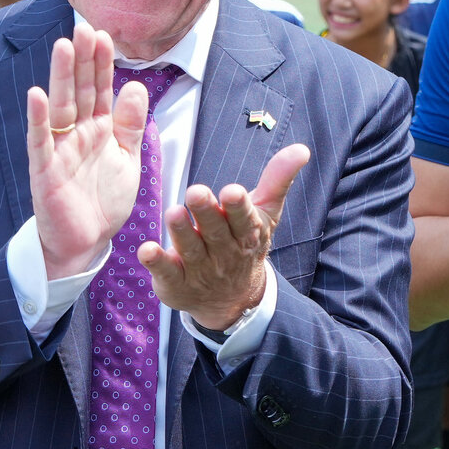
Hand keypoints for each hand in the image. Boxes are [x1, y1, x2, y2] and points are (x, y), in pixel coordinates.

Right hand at [26, 23, 150, 277]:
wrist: (86, 244)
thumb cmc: (104, 200)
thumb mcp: (128, 158)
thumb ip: (131, 124)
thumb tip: (136, 85)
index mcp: (98, 128)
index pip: (100, 88)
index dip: (102, 63)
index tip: (105, 34)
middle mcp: (77, 133)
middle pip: (79, 90)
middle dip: (82, 60)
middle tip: (84, 27)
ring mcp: (59, 150)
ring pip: (60, 107)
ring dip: (61, 77)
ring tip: (63, 47)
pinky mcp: (45, 171)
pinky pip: (41, 141)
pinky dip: (39, 118)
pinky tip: (37, 94)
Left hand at [139, 144, 310, 332]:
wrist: (231, 299)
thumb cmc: (245, 242)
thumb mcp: (265, 212)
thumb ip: (278, 179)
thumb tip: (302, 148)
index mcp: (248, 234)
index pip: (244, 220)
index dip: (237, 207)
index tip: (231, 191)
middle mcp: (224, 253)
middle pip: (215, 232)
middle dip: (206, 213)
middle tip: (195, 191)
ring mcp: (200, 271)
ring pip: (190, 250)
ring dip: (181, 232)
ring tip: (172, 212)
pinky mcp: (176, 285)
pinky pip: (166, 273)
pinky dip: (156, 263)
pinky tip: (145, 250)